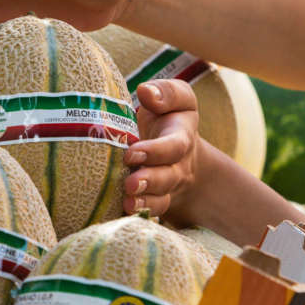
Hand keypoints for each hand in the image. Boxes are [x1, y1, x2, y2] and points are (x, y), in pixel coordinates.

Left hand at [123, 79, 201, 219]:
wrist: (178, 154)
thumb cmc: (167, 119)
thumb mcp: (176, 99)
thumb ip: (166, 92)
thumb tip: (145, 91)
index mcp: (181, 136)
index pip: (175, 145)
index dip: (156, 151)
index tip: (132, 152)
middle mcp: (177, 164)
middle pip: (168, 176)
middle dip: (150, 180)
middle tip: (131, 183)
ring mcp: (167, 186)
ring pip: (161, 198)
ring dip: (145, 201)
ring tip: (128, 202)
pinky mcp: (155, 200)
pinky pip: (152, 211)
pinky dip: (139, 213)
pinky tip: (123, 212)